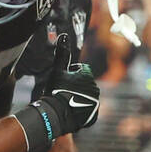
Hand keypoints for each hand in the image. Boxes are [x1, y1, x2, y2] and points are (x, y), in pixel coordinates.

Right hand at [13, 33, 100, 151]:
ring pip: (85, 96)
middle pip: (83, 84)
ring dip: (77, 98)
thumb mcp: (57, 71)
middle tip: (62, 93)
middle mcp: (95, 87)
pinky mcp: (93, 114)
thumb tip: (63, 36)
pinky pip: (87, 110)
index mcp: (87, 75)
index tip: (62, 81)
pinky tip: (70, 111)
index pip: (79, 70)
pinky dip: (80, 110)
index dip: (69, 74)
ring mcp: (95, 102)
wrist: (57, 115)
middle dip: (75, 86)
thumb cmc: (55, 91)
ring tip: (65, 103)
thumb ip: (62, 54)